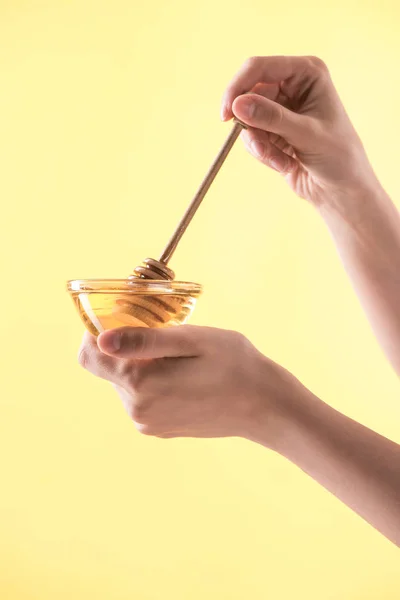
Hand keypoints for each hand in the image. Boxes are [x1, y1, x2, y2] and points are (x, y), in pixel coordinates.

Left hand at [78, 325, 299, 442]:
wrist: (266, 406)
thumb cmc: (235, 364)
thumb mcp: (191, 340)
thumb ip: (144, 340)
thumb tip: (101, 340)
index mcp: (140, 383)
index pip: (90, 356)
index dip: (99, 332)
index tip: (125, 320)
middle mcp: (137, 409)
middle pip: (111, 368)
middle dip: (128, 348)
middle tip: (167, 337)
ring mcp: (148, 422)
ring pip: (127, 382)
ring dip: (144, 365)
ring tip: (183, 360)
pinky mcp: (160, 428)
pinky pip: (143, 398)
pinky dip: (155, 382)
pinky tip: (186, 377)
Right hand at [222, 56, 378, 206]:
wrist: (341, 188)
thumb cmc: (337, 156)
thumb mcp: (306, 135)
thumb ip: (272, 118)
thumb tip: (237, 105)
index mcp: (307, 73)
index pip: (260, 67)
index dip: (238, 87)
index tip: (225, 115)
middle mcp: (292, 85)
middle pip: (247, 94)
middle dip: (252, 127)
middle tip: (260, 148)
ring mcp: (281, 109)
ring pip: (247, 120)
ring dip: (260, 145)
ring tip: (282, 162)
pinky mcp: (272, 131)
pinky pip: (252, 139)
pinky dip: (264, 154)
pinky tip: (286, 164)